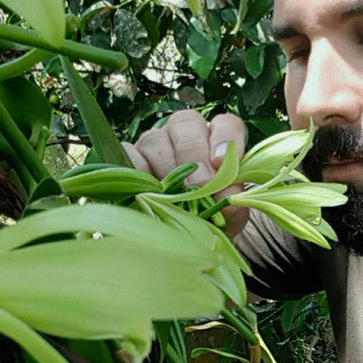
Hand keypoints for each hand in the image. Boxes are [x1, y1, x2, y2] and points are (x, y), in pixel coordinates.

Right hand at [123, 108, 249, 241]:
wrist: (186, 239)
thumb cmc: (211, 218)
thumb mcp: (228, 215)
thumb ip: (234, 205)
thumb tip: (230, 204)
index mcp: (215, 141)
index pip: (225, 124)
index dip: (226, 138)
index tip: (222, 162)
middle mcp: (183, 135)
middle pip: (186, 123)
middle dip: (194, 153)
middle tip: (202, 183)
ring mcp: (153, 144)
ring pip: (156, 139)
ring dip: (167, 167)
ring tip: (175, 195)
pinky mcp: (129, 158)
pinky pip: (129, 155)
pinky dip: (138, 173)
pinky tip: (148, 193)